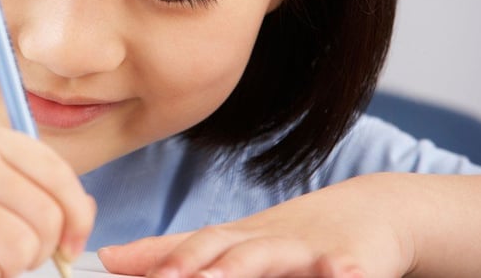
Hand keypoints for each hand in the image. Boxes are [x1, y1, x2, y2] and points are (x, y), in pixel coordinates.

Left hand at [98, 174, 413, 277]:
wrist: (372, 211)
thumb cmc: (290, 238)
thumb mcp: (231, 245)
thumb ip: (171, 253)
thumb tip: (108, 256)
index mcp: (235, 243)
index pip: (189, 247)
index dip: (155, 257)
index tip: (110, 261)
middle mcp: (265, 241)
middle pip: (225, 249)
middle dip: (191, 262)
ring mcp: (308, 249)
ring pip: (275, 256)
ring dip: (246, 264)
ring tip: (217, 276)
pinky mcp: (354, 259)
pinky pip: (348, 268)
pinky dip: (345, 270)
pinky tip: (340, 274)